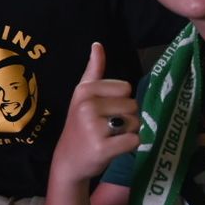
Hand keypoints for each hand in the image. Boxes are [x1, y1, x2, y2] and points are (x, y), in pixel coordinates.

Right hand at [50, 44, 139, 183]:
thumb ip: (93, 70)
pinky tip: (114, 149)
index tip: (105, 111)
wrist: (68, 160)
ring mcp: (93, 127)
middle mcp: (87, 106)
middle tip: (108, 128)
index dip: (121, 101)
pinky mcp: (102, 148)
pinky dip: (130, 146)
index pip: (126, 88)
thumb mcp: (82, 95)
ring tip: (110, 138)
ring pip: (135, 123)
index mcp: (84, 90)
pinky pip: (134, 141)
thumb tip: (97, 44)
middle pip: (132, 106)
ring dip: (128, 132)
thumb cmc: (79, 125)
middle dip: (126, 118)